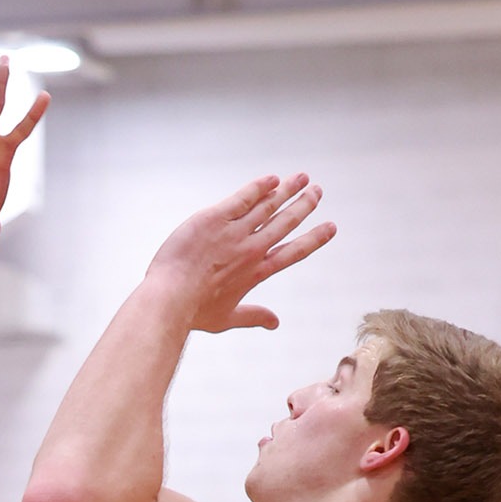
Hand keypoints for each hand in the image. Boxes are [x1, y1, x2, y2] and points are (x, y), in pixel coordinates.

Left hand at [144, 174, 335, 333]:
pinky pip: (243, 197)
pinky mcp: (214, 218)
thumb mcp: (226, 319)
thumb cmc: (194, 312)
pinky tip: (271, 178)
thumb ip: (254, 317)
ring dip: (287, 190)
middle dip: (304, 205)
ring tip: (302, 178)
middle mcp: (252, 249)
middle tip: (318, 191)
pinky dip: (259, 186)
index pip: (294, 251)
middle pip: (286, 222)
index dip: (314, 238)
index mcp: (257, 272)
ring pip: (268, 205)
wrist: (170, 297)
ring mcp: (234, 232)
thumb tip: (274, 323)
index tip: (330, 227)